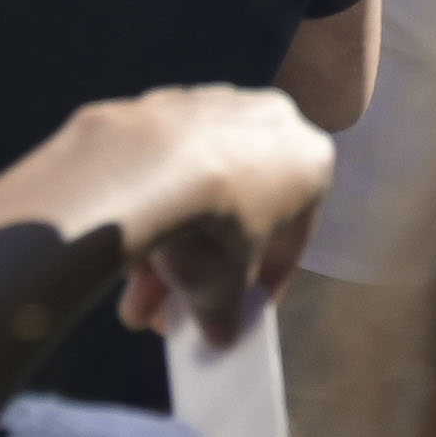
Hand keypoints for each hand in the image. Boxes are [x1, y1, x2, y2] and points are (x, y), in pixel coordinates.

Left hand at [55, 84, 335, 345]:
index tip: (239, 310)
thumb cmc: (217, 227)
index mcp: (311, 161)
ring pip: (198, 186)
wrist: (151, 163)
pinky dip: (150, 201)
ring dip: (169, 243)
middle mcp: (273, 119)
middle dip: (201, 268)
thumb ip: (226, 311)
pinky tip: (124, 242)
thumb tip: (219, 337)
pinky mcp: (166, 99)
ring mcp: (217, 102)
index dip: (265, 282)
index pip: (294, 237)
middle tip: (169, 307)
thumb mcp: (225, 290)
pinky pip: (164, 164)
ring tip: (133, 293)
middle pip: (238, 209)